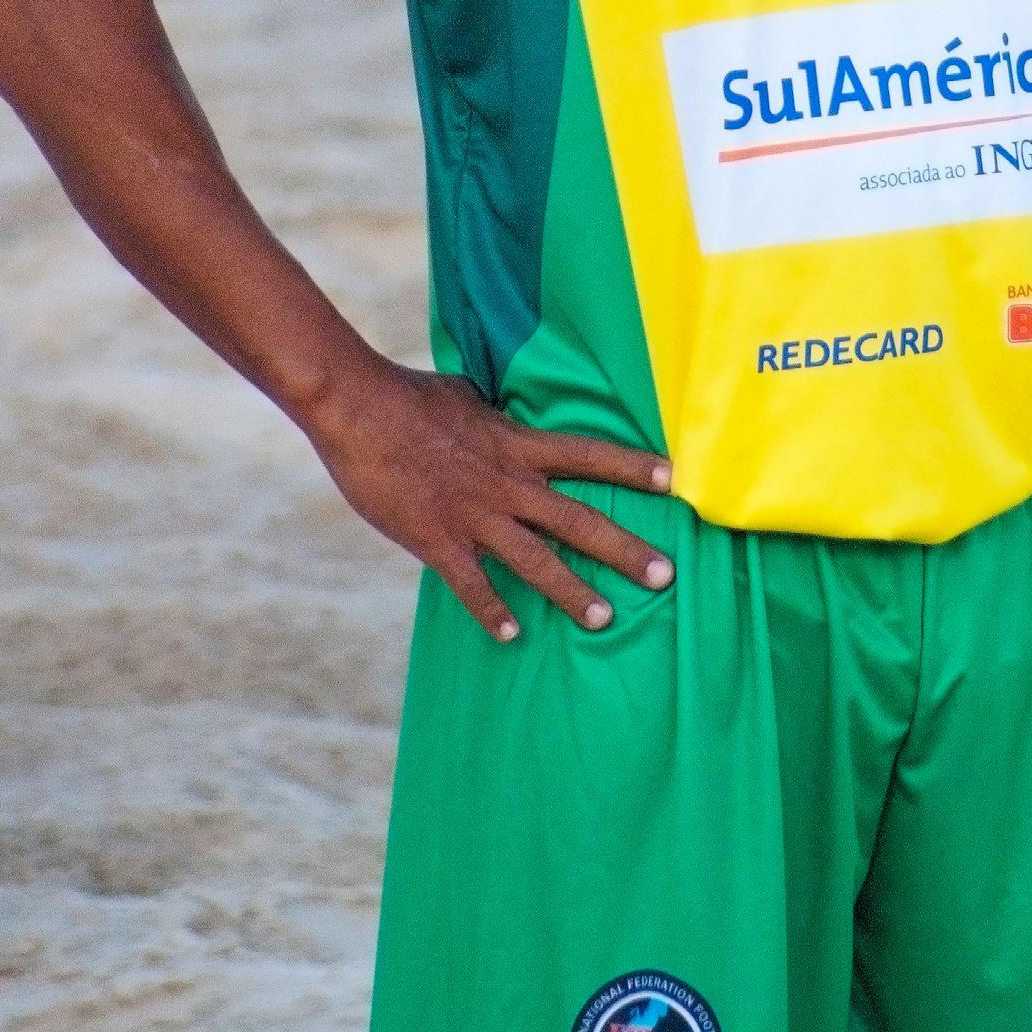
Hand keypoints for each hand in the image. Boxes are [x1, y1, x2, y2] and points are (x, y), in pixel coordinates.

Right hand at [304, 352, 674, 642]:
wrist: (358, 410)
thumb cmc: (412, 396)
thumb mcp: (469, 398)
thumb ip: (498, 420)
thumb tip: (510, 421)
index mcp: (517, 444)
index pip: (588, 455)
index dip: (632, 466)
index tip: (673, 479)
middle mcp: (507, 484)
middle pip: (578, 520)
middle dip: (624, 549)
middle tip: (665, 575)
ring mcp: (474, 516)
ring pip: (536, 562)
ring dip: (573, 592)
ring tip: (605, 619)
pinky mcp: (438, 541)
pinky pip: (472, 585)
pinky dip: (491, 611)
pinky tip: (510, 635)